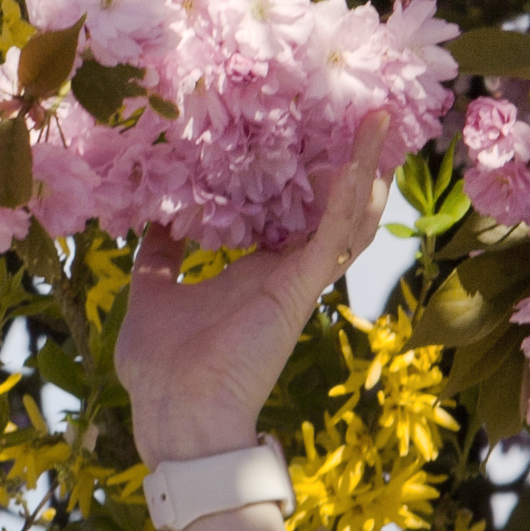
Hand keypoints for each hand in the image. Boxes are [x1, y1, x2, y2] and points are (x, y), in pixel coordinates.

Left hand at [117, 109, 402, 461]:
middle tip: (363, 116)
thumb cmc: (162, 368)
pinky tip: (365, 155)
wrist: (176, 414)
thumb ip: (158, 258)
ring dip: (366, 171)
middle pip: (334, 213)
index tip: (309, 133)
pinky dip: (352, 193)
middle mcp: (286, 275)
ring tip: (377, 121)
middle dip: (352, 167)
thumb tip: (154, 223)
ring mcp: (298, 281)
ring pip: (350, 219)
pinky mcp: (301, 288)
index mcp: (256, 276)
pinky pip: (337, 233)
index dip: (305, 179)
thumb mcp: (152, 294)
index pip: (293, 218)